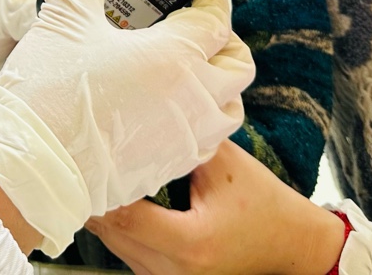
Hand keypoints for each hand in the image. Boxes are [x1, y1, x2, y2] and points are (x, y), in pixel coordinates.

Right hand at [0, 0, 255, 256]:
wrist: (30, 166)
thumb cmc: (49, 90)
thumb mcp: (64, 15)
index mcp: (176, 55)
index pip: (217, 19)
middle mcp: (194, 98)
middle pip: (239, 65)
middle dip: (226, 41)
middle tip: (201, 28)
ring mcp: (187, 138)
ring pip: (231, 108)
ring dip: (221, 85)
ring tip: (193, 70)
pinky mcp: (172, 168)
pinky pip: (208, 141)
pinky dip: (201, 120)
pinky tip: (171, 110)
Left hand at [87, 142, 346, 274]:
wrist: (292, 246)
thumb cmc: (263, 204)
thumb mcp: (225, 165)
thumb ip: (185, 140)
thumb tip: (144, 113)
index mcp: (191, 242)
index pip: (125, 217)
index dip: (101, 187)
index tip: (87, 157)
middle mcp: (177, 271)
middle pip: (113, 235)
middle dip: (95, 197)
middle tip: (79, 160)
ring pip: (117, 247)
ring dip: (104, 214)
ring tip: (93, 175)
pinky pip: (129, 254)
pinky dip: (119, 229)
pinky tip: (115, 200)